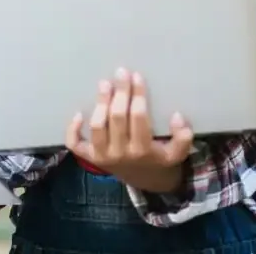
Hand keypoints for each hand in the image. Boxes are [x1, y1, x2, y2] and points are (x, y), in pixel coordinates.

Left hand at [65, 68, 193, 191]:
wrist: (145, 181)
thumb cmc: (160, 159)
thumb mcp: (178, 153)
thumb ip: (183, 137)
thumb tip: (177, 116)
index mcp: (143, 150)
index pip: (139, 118)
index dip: (138, 96)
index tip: (137, 76)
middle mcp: (120, 153)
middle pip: (117, 118)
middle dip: (120, 93)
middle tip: (121, 73)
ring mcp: (102, 156)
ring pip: (97, 127)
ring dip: (100, 104)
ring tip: (104, 84)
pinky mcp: (90, 158)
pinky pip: (76, 145)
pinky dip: (73, 130)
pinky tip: (78, 113)